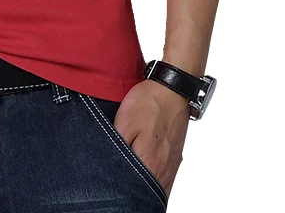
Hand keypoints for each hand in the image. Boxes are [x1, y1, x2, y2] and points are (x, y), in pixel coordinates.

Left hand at [112, 78, 189, 198]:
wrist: (171, 89)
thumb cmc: (148, 103)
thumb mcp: (123, 122)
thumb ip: (117, 147)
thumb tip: (109, 168)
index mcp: (150, 164)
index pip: (135, 192)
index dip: (123, 195)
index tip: (112, 194)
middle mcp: (164, 170)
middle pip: (149, 195)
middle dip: (133, 196)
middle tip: (118, 191)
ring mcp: (172, 165)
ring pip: (158, 189)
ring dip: (145, 190)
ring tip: (129, 187)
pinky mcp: (175, 157)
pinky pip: (165, 180)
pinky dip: (154, 183)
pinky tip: (144, 176)